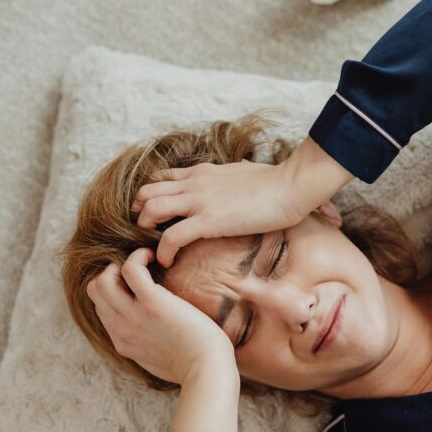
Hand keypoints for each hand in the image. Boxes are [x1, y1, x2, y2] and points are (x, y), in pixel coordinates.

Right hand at [86, 247, 236, 385]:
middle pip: (95, 291)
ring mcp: (133, 316)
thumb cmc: (195, 365)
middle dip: (113, 273)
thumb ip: (147, 344)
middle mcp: (121, 329)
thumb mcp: (158, 359)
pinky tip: (155, 258)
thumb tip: (153, 333)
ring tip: (147, 261)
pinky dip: (139, 256)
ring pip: (103, 280)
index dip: (115, 291)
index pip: (102, 308)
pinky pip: (130, 269)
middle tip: (140, 270)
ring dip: (122, 263)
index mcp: (123, 342)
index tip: (136, 285)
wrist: (207, 370)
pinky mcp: (151, 303)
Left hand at [132, 158, 302, 267]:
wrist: (291, 185)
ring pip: (151, 208)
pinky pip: (171, 236)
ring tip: (153, 247)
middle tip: (147, 232)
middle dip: (140, 212)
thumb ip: (234, 173)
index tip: (154, 214)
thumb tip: (241, 170)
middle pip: (147, 191)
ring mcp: (199, 201)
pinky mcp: (208, 220)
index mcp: (202, 172)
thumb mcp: (246, 170)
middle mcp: (194, 183)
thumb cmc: (276, 181)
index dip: (151, 196)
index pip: (162, 178)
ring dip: (146, 229)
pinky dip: (163, 251)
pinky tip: (167, 261)